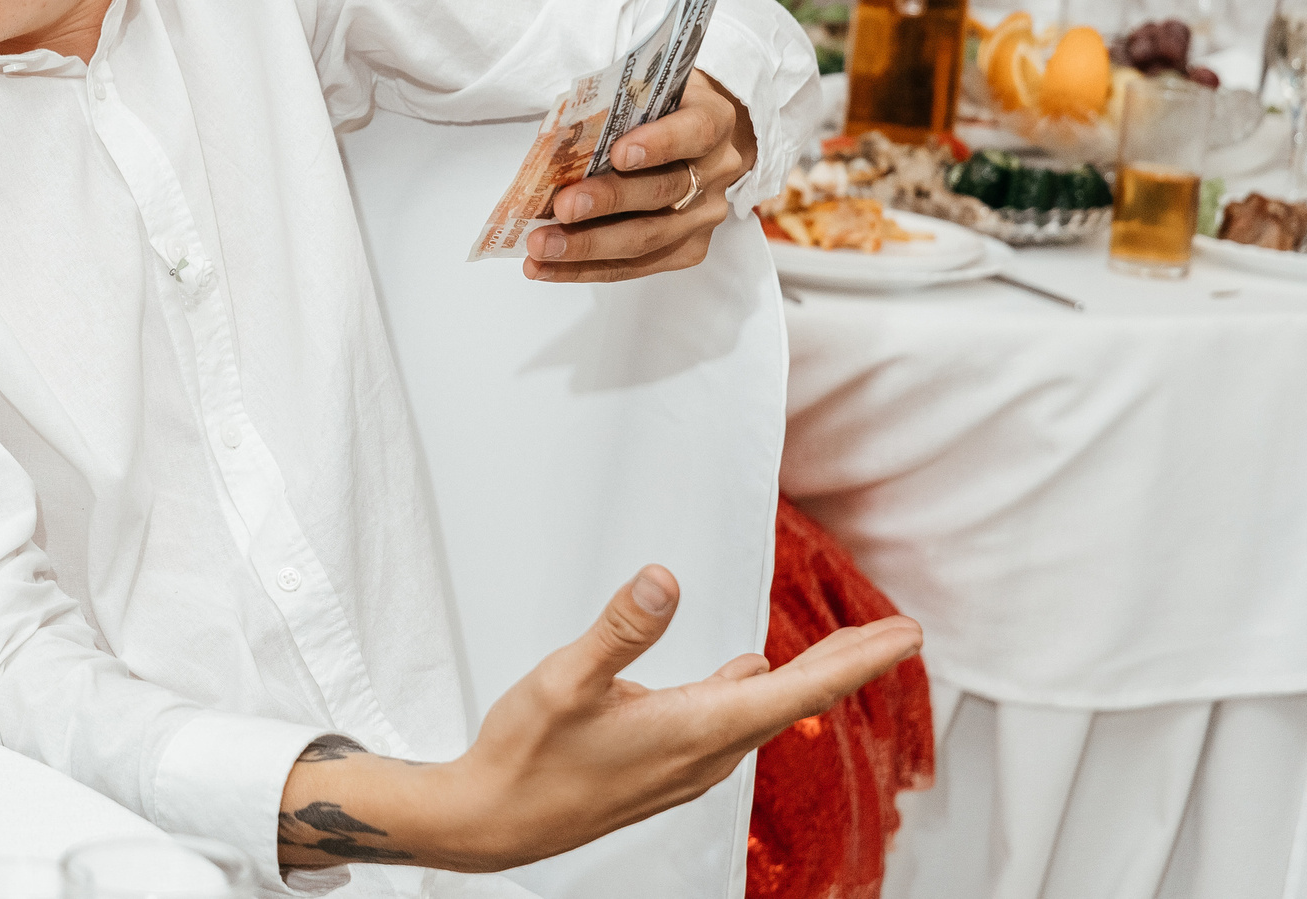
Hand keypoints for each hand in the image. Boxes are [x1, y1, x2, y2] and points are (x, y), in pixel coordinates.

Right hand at [276, 568, 922, 869]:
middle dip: (850, 664)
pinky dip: (757, 692)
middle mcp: (703, 755)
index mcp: (693, 730)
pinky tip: (749, 675)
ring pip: (763, 713)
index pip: (798, 692)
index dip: (859, 661)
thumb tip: (665, 580)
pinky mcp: (665, 766)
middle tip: (901, 634)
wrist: (494, 822)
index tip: (907, 636)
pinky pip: (730, 723)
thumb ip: (620, 628)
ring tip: (845, 648)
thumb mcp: (565, 679)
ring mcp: (686, 766)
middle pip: (793, 702)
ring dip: (807, 678)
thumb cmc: (525, 754)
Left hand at [524, 72, 754, 282]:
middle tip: (563, 208)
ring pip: (648, 238)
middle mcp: (717, 170)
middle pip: (665, 192)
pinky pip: (637, 265)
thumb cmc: (650, 108)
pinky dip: (586, 268)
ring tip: (542, 247)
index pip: (695, 132)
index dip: (660, 143)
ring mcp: (705, 214)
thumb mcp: (634, 93)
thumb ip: (604, 113)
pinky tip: (548, 268)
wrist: (692, 136)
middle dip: (609, 201)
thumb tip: (551, 151)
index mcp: (713, 118)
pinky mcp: (689, 248)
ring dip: (588, 245)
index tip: (618, 153)